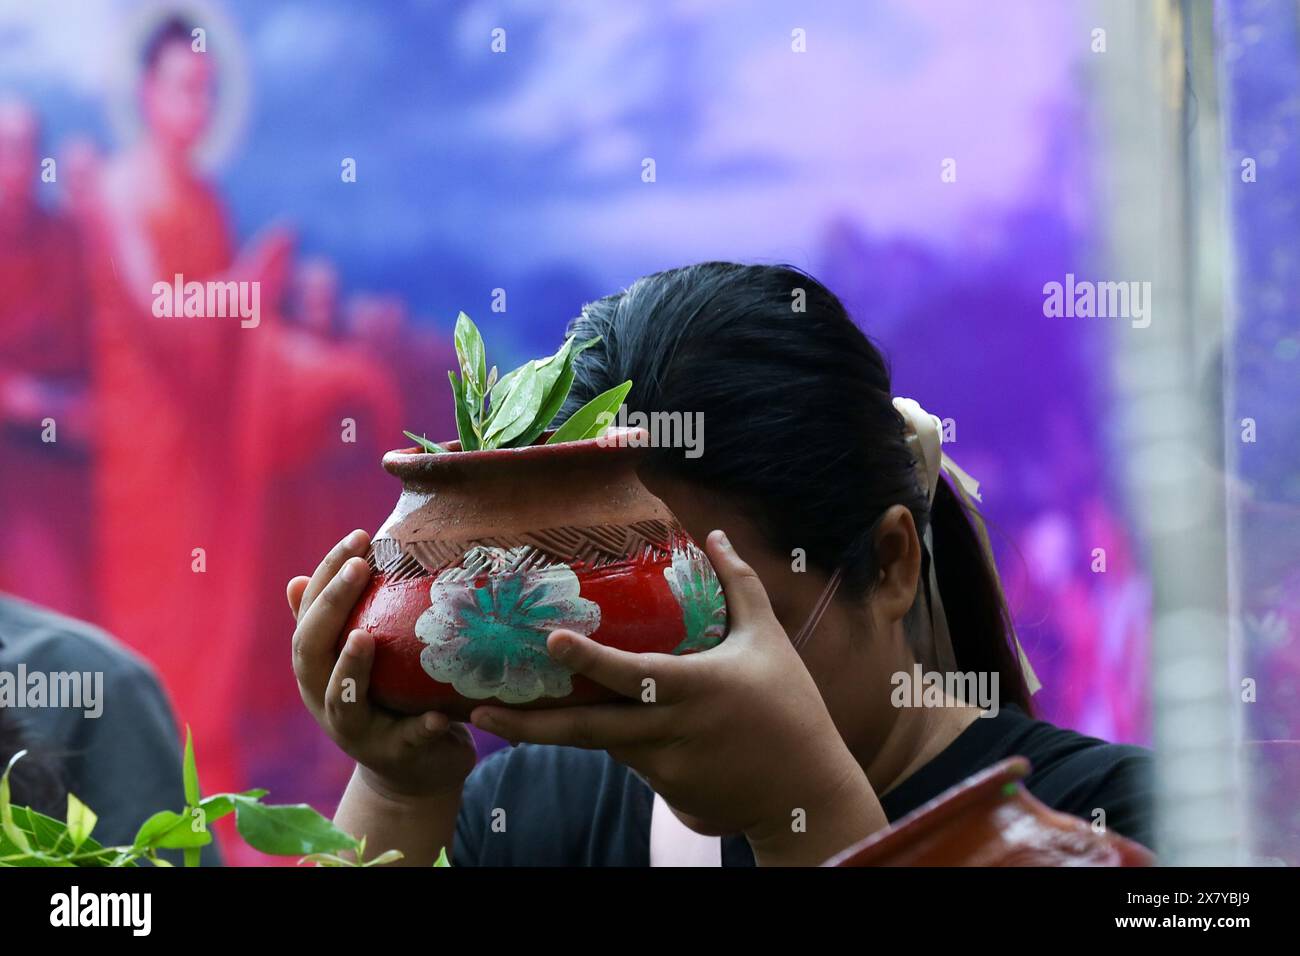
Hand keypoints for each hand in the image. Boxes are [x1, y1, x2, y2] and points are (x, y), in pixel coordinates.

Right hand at [289, 530, 475, 799]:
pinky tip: (437, 715)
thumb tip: (294, 579)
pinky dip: (420, 728)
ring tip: (366, 636)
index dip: (326, 575)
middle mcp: (324, 698)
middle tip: (360, 567)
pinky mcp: (395, 756)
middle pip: (311, 652)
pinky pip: (405, 741)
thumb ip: (333, 624)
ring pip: (342, 701)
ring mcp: (356, 732)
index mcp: (316, 668)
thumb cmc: (388, 701)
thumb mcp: (358, 662)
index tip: (358, 538)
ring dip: (351, 669)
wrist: (412, 773)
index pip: (308, 615)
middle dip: (332, 607)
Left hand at [468, 530, 885, 864]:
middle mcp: (670, 733)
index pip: (631, 674)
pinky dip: (614, 744)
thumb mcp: (768, 640)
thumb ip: (738, 585)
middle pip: (588, 730)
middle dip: (529, 724)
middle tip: (479, 710)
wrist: (805, 793)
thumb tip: (714, 533)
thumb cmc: (790, 707)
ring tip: (506, 715)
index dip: (589, 659)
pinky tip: (602, 728)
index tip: (550, 642)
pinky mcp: (667, 793)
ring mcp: (664, 770)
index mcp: (694, 689)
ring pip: (602, 745)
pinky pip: (629, 762)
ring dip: (561, 730)